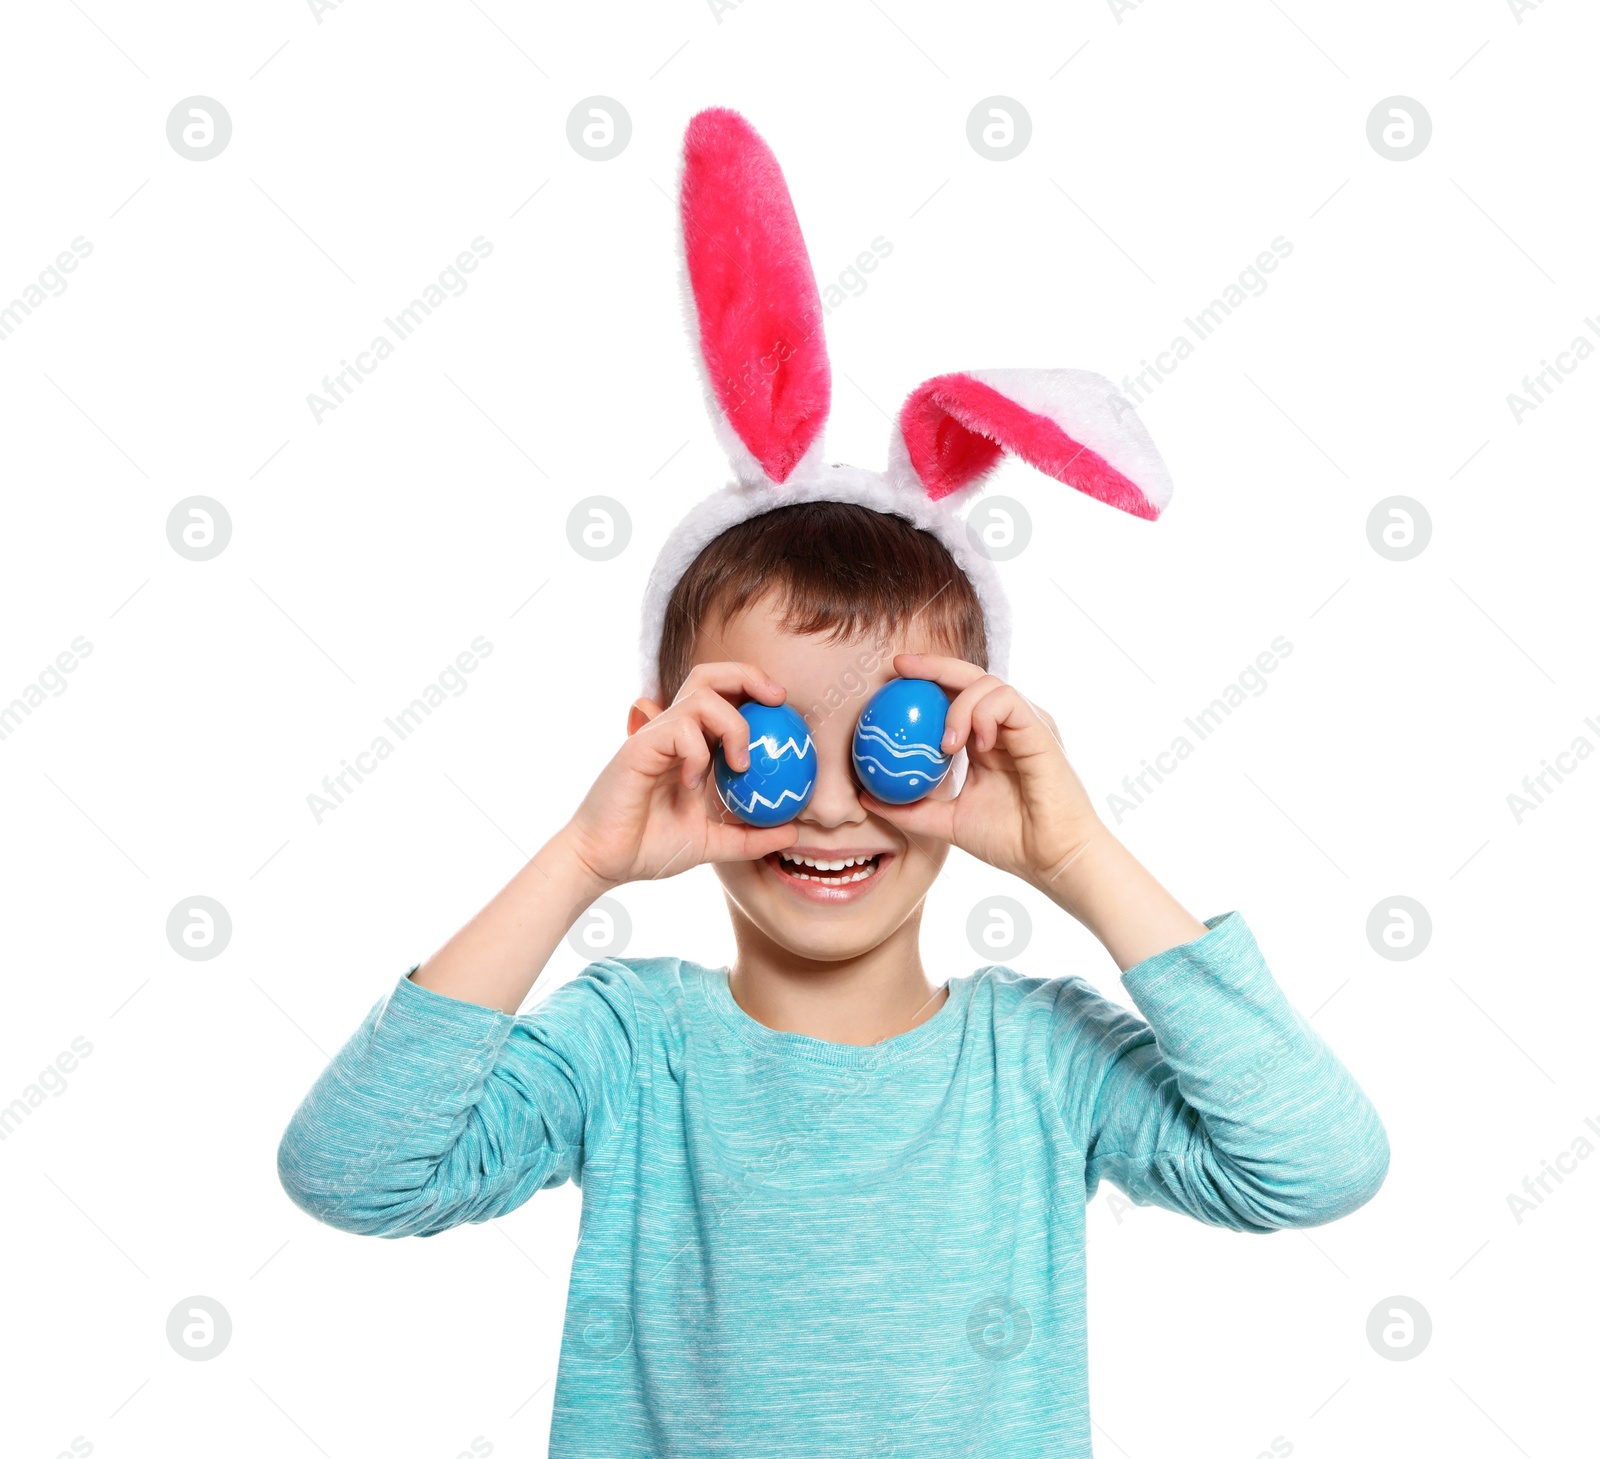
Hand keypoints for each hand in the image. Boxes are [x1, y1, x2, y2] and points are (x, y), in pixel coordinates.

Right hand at [557, 661, 799, 890]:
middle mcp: (672, 733)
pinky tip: (692, 784)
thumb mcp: (710, 843)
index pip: (723, 696)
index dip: (754, 689)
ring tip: (740, 763)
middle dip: (748, 676)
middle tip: (776, 702)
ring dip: (732, 724)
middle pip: (709, 674)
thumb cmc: (647, 848)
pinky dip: (698, 753)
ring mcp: (654, 737)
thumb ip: (748, 837)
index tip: (784, 710)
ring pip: (700, 696)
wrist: (602, 863)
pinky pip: (679, 729)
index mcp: (690, 746)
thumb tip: (792, 831)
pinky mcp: (638, 748)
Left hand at [859, 654, 1104, 892]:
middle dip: (934, 665)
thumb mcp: (948, 822)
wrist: (1051, 859)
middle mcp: (1007, 726)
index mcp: (988, 741)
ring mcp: (1026, 725)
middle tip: (900, 666)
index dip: (927, 681)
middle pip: (971, 677)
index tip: (893, 677)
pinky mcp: (1041, 730)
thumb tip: (866, 799)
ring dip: (958, 704)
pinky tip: (971, 743)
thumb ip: (911, 808)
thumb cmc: (1010, 841)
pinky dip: (982, 713)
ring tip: (945, 743)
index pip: (956, 697)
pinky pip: (1007, 700)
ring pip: (988, 683)